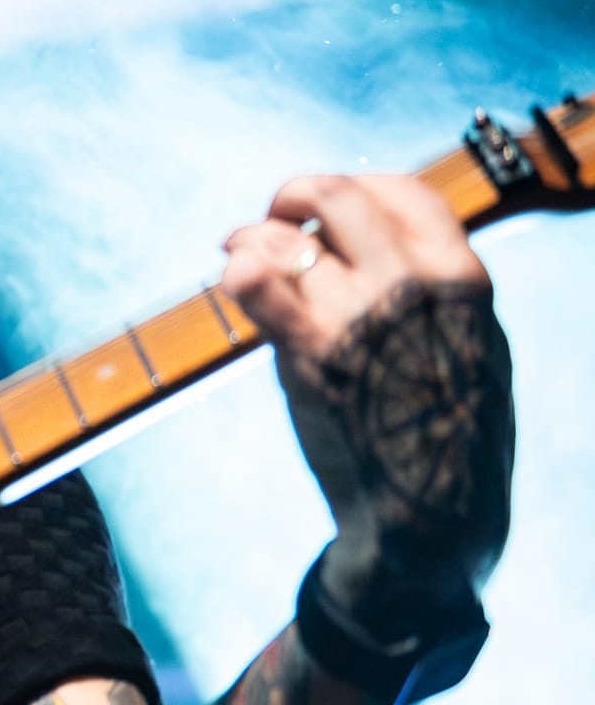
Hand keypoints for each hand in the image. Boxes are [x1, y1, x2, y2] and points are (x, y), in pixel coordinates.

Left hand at [221, 174, 514, 627]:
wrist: (430, 516)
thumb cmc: (446, 433)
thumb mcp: (472, 346)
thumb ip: (433, 293)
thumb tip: (380, 248)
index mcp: (459, 277)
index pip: (401, 192)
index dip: (354, 189)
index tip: (327, 213)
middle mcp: (410, 284)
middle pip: (336, 195)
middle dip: (292, 199)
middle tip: (271, 223)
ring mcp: (359, 315)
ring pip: (285, 235)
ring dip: (250, 238)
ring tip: (236, 253)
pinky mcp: (310, 353)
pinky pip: (259, 283)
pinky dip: (237, 269)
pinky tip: (232, 277)